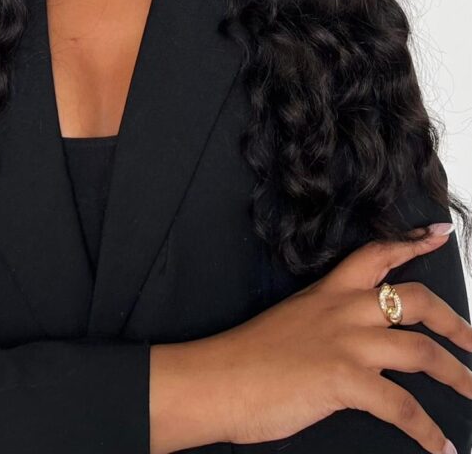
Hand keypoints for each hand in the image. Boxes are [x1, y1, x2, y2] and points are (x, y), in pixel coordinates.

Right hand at [190, 225, 471, 453]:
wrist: (219, 377)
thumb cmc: (248, 357)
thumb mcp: (293, 321)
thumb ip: (328, 323)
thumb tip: (356, 342)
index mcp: (328, 292)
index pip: (377, 255)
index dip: (412, 243)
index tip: (440, 234)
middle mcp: (344, 310)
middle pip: (416, 301)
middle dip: (456, 323)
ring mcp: (347, 343)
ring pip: (423, 352)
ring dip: (458, 377)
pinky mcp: (345, 380)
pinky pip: (403, 407)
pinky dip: (429, 432)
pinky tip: (443, 448)